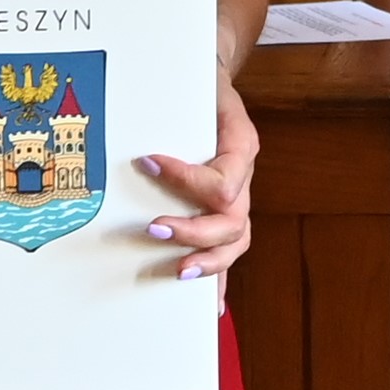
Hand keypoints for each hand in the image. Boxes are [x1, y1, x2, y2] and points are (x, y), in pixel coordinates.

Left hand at [139, 81, 260, 282]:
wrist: (214, 84)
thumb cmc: (202, 86)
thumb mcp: (200, 86)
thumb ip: (180, 107)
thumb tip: (145, 139)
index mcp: (242, 146)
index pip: (221, 179)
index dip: (186, 178)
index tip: (148, 162)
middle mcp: (244, 179)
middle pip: (232, 220)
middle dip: (194, 231)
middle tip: (154, 228)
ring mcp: (239, 199)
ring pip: (235, 241)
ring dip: (208, 261)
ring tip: (179, 271)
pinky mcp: (227, 214)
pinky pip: (228, 251)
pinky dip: (220, 280)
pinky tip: (211, 306)